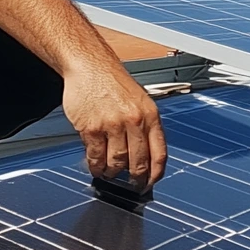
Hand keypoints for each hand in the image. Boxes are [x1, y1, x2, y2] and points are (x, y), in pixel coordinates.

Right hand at [62, 60, 167, 187]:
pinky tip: (96, 166)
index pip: (159, 152)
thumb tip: (146, 153)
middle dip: (135, 178)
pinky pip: (95, 156)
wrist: (90, 65)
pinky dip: (95, 166)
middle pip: (138, 162)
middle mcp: (134, 120)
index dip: (156, 173)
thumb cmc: (112, 80)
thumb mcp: (140, 99)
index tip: (151, 182)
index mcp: (150, 114)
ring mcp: (112, 125)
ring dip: (113, 173)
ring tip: (110, 173)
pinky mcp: (92, 128)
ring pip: (116, 162)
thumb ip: (144, 125)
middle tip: (132, 184)